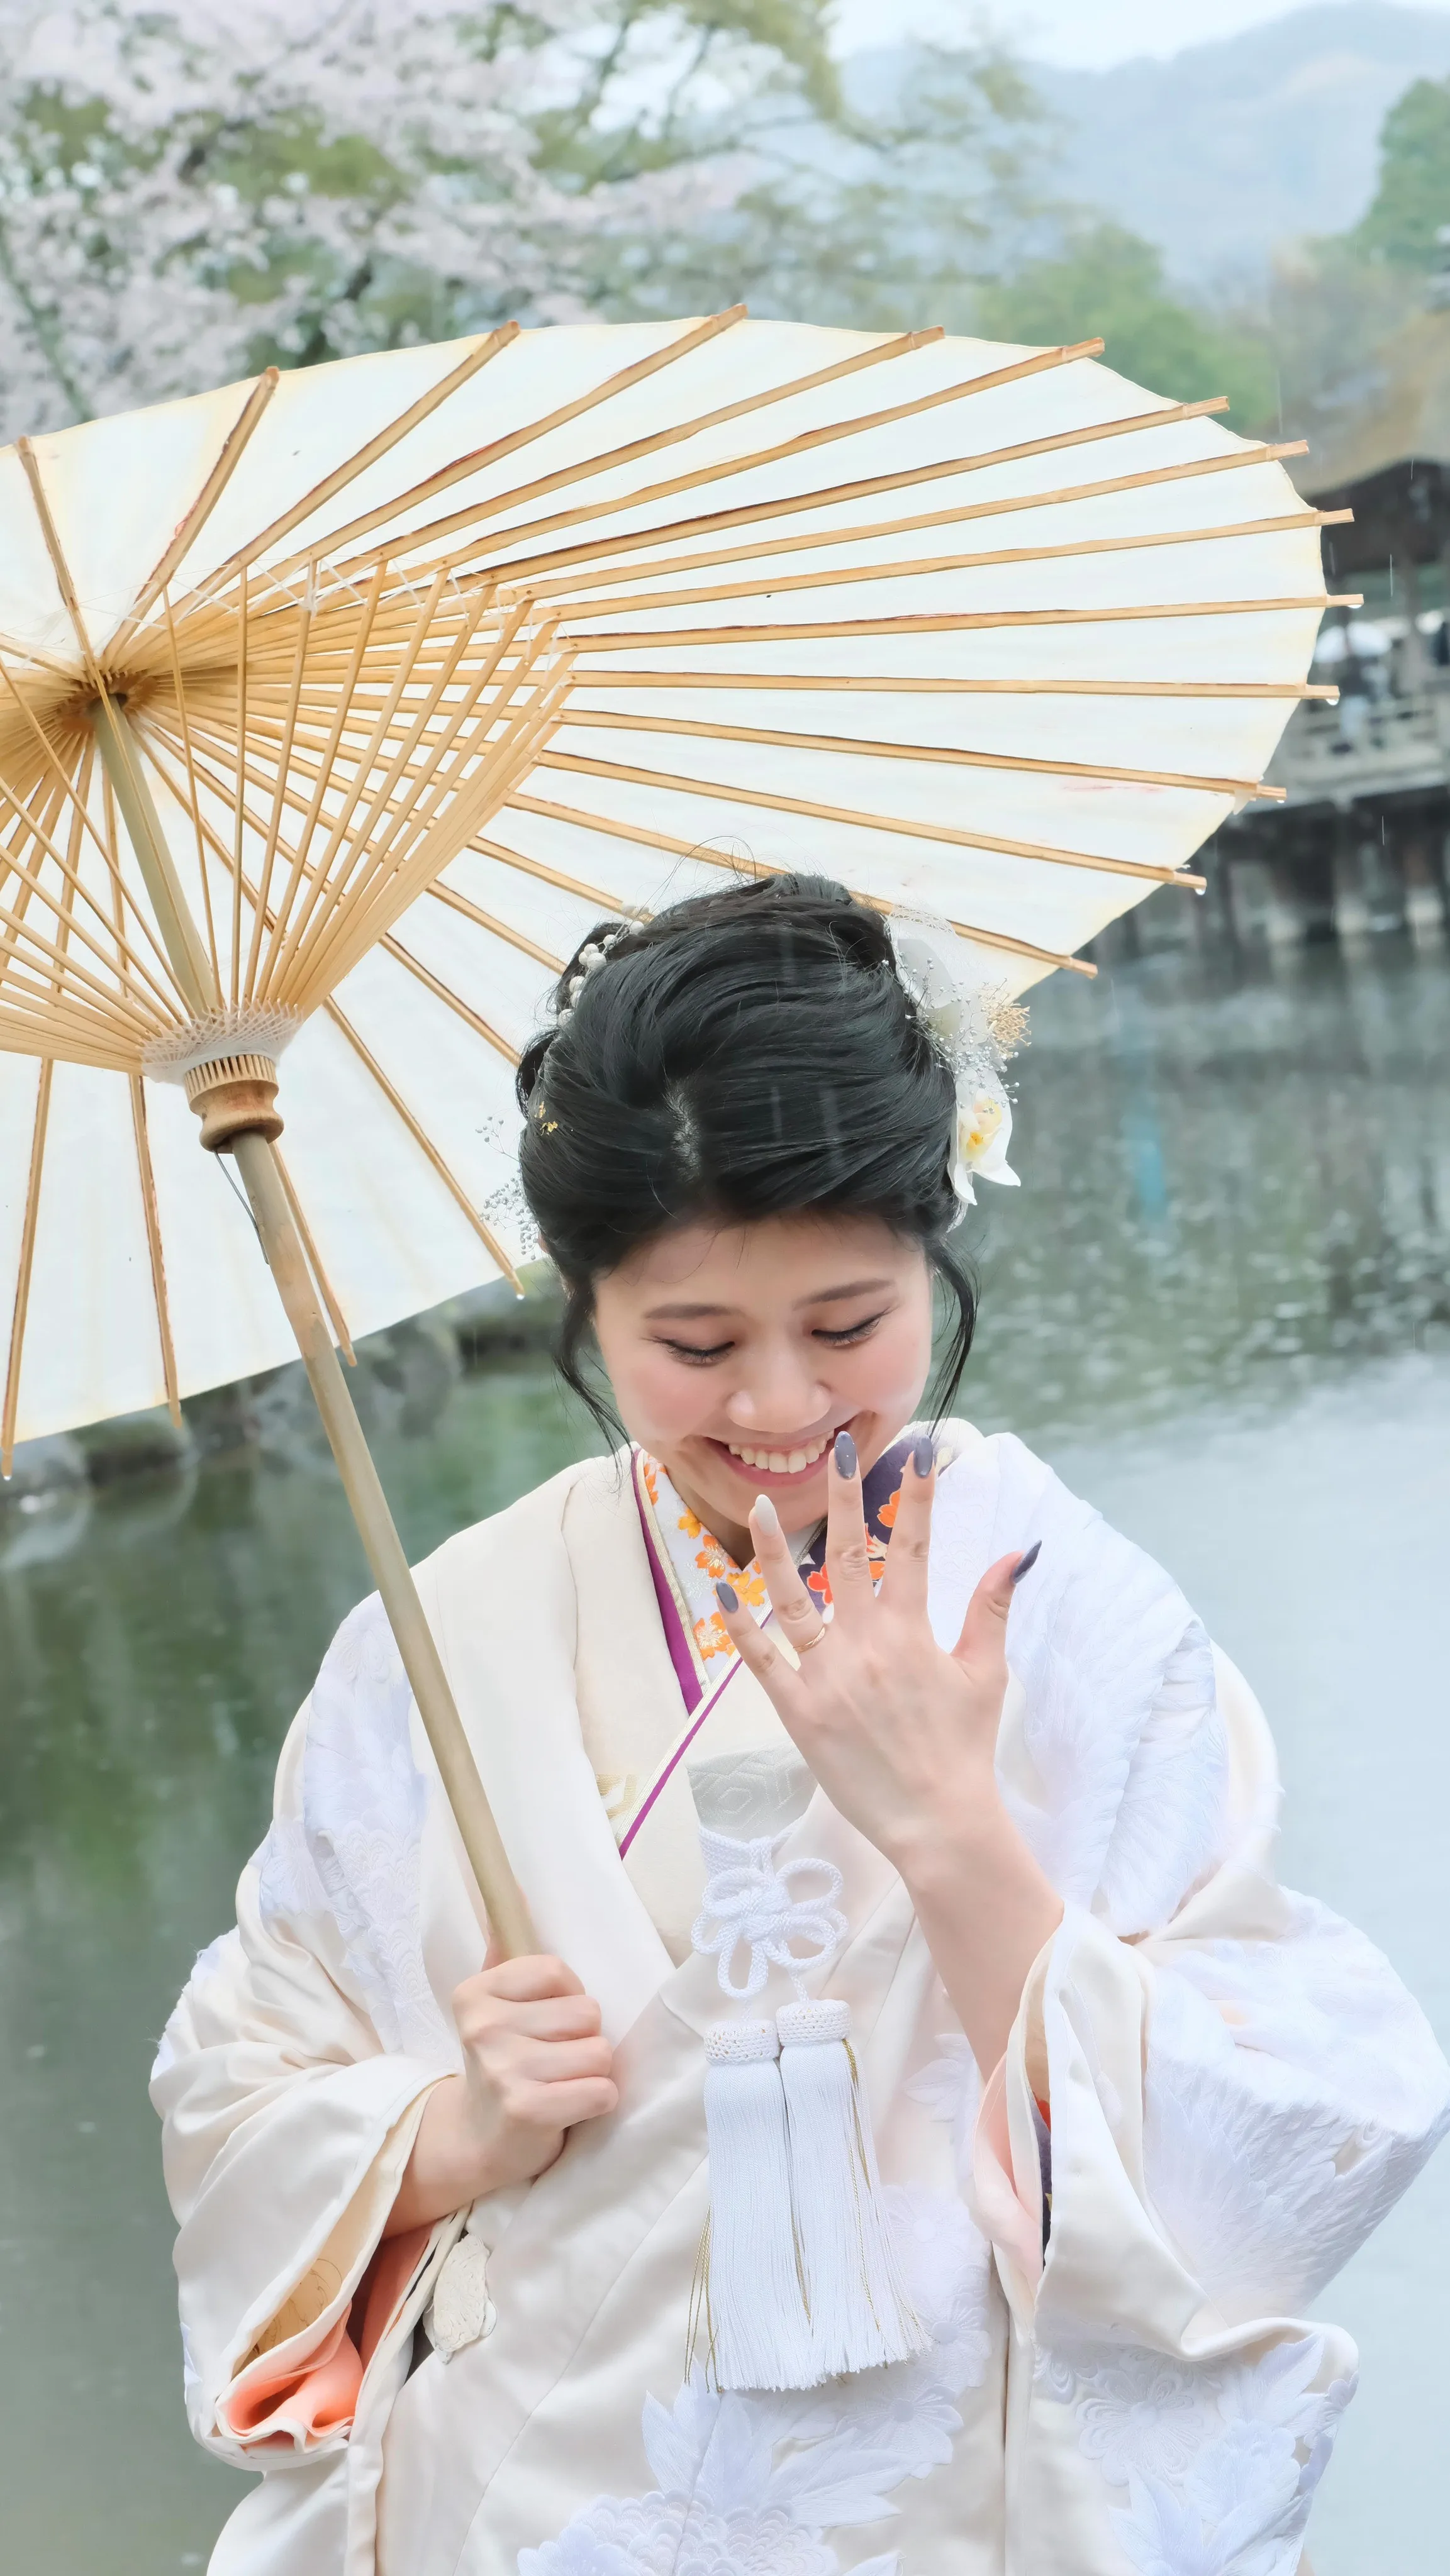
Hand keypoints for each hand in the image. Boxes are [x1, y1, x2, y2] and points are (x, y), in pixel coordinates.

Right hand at [386, 1954, 616, 2234]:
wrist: (478, 2140)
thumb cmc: (502, 2062)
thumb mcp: (494, 2003)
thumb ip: (505, 1949)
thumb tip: (516, 1886)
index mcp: (475, 1994)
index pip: (556, 1970)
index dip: (569, 1996)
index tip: (548, 2022)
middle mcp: (483, 2028)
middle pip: (586, 2013)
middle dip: (585, 2038)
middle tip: (556, 2061)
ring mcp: (502, 2070)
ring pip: (599, 2052)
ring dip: (594, 2072)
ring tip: (564, 2083)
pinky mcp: (527, 2110)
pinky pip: (601, 2091)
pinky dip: (598, 2102)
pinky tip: (570, 2108)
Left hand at [713, 1432, 1060, 2076]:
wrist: (938, 1822)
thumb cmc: (963, 1748)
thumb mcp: (985, 1674)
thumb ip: (992, 1609)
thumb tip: (1018, 1553)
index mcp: (914, 1633)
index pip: (915, 1549)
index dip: (917, 1498)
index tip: (917, 1451)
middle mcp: (868, 1644)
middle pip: (850, 1558)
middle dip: (844, 1498)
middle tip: (834, 1448)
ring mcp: (829, 1676)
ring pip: (794, 1601)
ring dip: (776, 1552)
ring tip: (760, 1506)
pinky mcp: (798, 1711)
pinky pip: (762, 1662)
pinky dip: (742, 1628)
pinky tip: (724, 1592)